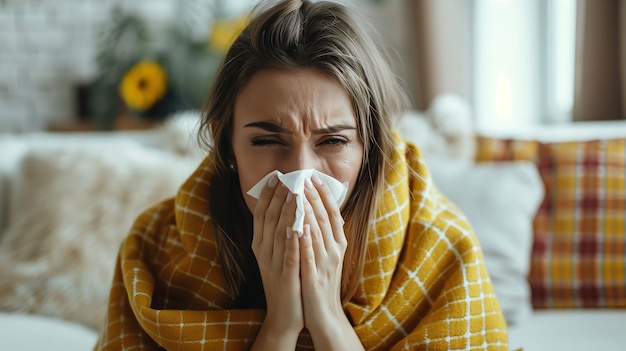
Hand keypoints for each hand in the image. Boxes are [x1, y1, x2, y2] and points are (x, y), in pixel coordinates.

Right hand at [251, 176, 302, 347]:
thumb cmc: (286, 282)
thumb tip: (287, 207)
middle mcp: (264, 253)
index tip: (276, 177)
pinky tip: (298, 228)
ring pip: (279, 234)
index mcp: (261, 246)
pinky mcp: (286, 278)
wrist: (284, 317)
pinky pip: (289, 257)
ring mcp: (274, 265)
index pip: (261, 214)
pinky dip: (293, 242)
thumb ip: (280, 233)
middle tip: (287, 178)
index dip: (267, 195)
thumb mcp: (278, 255)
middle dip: (278, 197)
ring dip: (287, 213)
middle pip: (269, 219)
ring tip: (294, 194)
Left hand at [299, 175, 351, 338]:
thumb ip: (323, 235)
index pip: (333, 214)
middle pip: (325, 219)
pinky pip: (309, 256)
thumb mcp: (327, 255)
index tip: (314, 178)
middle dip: (313, 197)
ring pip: (317, 233)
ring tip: (298, 194)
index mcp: (338, 244)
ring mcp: (325, 264)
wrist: (325, 315)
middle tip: (303, 179)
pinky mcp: (314, 277)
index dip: (324, 195)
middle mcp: (335, 251)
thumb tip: (315, 210)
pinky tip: (298, 228)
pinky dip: (304, 242)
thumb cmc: (322, 282)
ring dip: (307, 212)